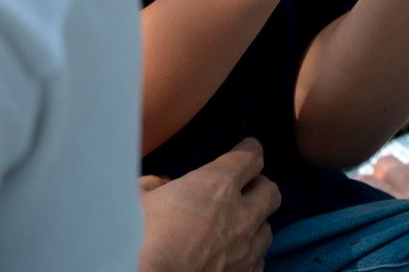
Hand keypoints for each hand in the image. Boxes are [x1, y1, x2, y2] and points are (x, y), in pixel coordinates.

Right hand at [137, 139, 280, 271]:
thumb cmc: (141, 237)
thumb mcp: (138, 199)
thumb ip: (154, 186)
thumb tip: (157, 185)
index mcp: (217, 184)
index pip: (251, 156)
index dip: (249, 150)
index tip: (246, 149)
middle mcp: (240, 214)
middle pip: (270, 191)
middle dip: (260, 186)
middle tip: (246, 188)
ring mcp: (245, 248)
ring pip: (268, 228)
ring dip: (257, 223)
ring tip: (242, 224)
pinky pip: (258, 261)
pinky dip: (250, 255)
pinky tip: (236, 255)